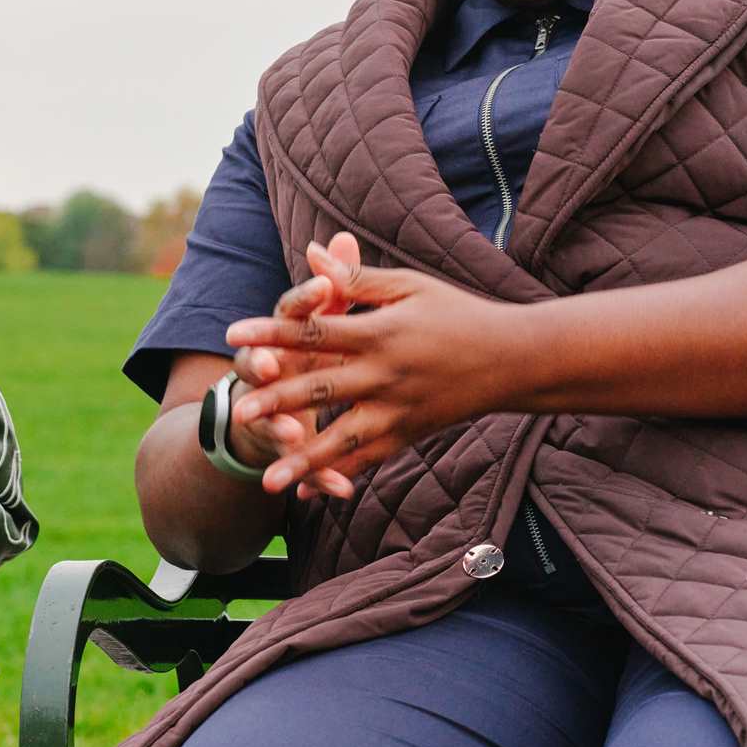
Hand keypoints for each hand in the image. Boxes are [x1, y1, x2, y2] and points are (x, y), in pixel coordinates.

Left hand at [224, 236, 521, 494]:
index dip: (271, 332)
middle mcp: (386, 374)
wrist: (514, 359)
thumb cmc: (457, 313)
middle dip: (278, 401)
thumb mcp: (409, 287)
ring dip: (303, 460)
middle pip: (323, 388)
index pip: (316, 331)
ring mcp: (398, 410)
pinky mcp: (409, 434)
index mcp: (381, 332)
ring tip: (266, 481)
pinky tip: (305, 493)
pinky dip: (337, 476)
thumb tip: (311, 252)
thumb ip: (356, 279)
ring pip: (343, 439)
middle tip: (237, 411)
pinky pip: (368, 459)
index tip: (232, 334)